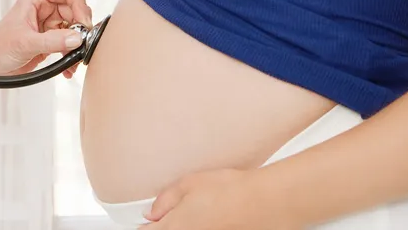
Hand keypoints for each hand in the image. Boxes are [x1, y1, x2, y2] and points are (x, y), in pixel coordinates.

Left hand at [0, 0, 92, 77]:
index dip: (80, 3)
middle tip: (81, 45)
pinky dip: (73, 54)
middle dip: (81, 27)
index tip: (83, 24)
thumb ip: (52, 40)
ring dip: (79, 44)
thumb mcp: (24, 43)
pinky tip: (68, 67)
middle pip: (77, 8)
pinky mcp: (53, 37)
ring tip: (73, 61)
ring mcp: (51, 22)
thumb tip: (78, 38)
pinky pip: (72, 42)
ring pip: (77, 27)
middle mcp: (47, 6)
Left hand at [144, 168, 298, 229]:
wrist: (260, 203)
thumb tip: (151, 211)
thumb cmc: (227, 191)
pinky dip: (202, 226)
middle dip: (165, 225)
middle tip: (179, 214)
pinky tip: (211, 219)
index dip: (147, 225)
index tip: (148, 220)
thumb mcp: (189, 183)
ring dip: (185, 227)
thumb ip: (165, 199)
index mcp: (172, 226)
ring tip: (199, 215)